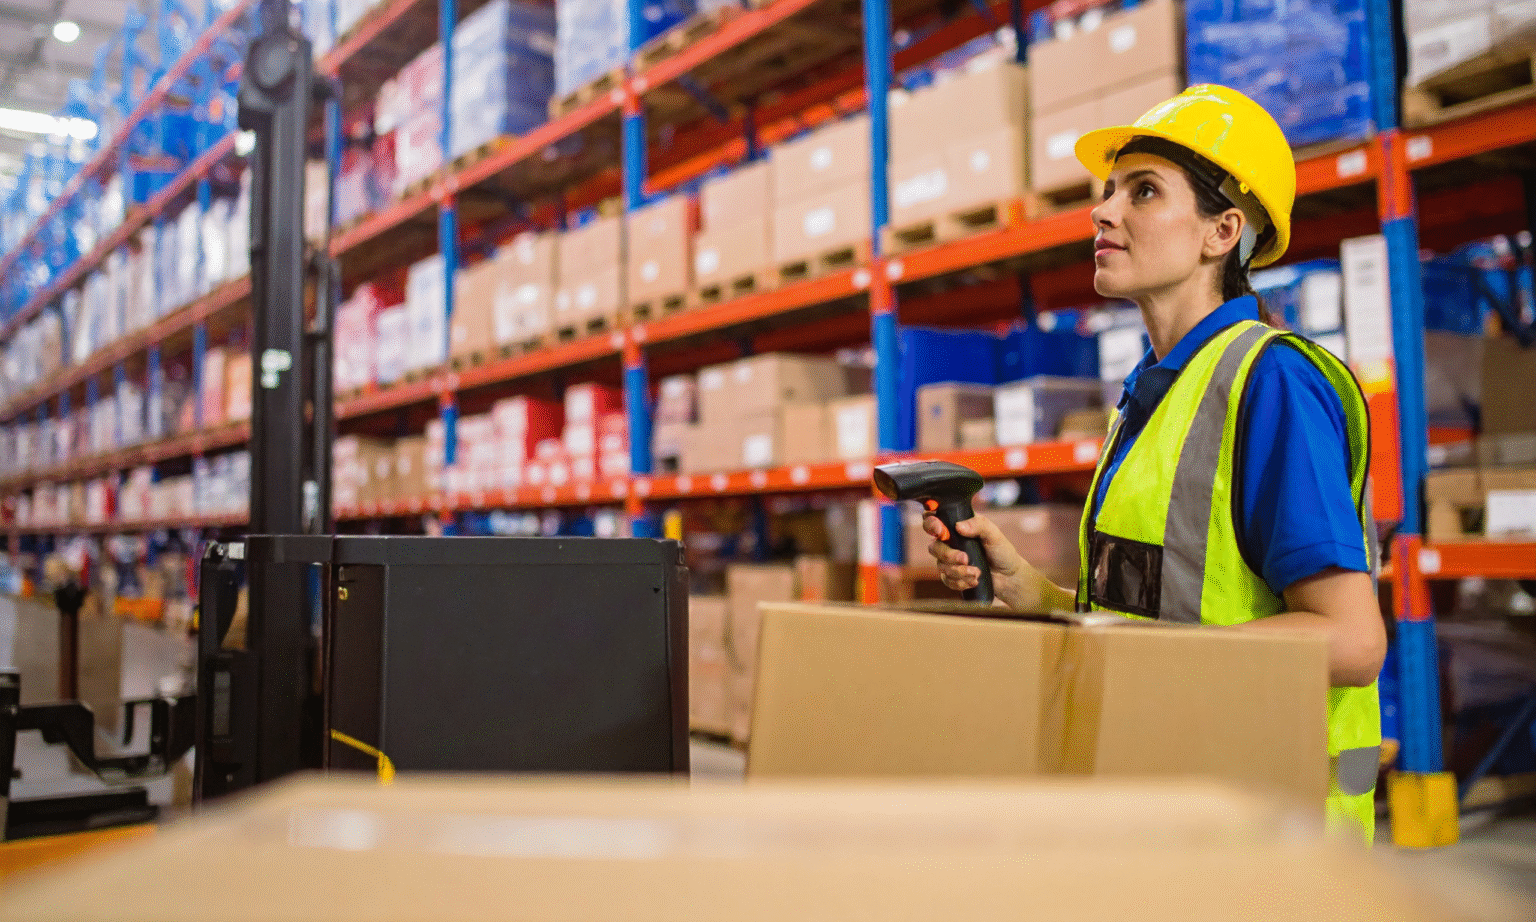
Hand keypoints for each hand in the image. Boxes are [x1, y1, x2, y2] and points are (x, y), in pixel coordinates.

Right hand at [923, 512, 1074, 610]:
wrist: (1009, 577)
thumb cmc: (1002, 551)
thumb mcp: (994, 534)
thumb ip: (978, 525)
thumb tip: (958, 526)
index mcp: (956, 526)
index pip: (933, 521)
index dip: (931, 524)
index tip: (940, 531)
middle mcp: (950, 542)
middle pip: (934, 547)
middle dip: (949, 555)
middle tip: (965, 558)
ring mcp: (949, 560)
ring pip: (940, 566)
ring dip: (959, 571)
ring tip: (977, 573)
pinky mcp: (952, 576)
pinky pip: (946, 580)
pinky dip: (960, 582)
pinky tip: (974, 580)